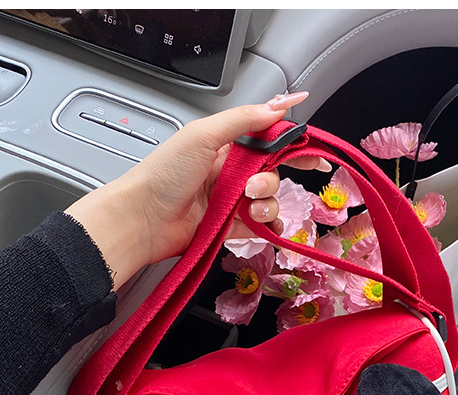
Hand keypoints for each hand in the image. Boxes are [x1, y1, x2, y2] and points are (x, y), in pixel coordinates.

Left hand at [65, 92, 327, 289]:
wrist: (144, 219)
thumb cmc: (164, 174)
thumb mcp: (203, 134)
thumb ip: (244, 119)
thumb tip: (278, 106)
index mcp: (226, 144)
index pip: (269, 138)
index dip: (293, 142)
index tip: (313, 150)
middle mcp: (231, 171)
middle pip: (275, 171)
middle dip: (273, 178)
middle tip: (253, 185)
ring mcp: (233, 200)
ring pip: (271, 199)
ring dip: (266, 202)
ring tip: (245, 205)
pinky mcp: (233, 226)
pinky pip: (264, 225)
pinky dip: (269, 225)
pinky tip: (261, 223)